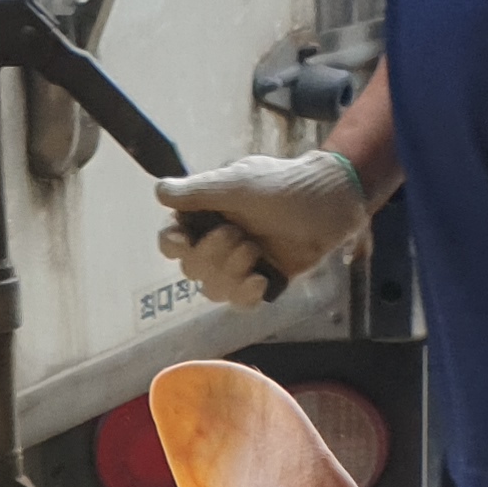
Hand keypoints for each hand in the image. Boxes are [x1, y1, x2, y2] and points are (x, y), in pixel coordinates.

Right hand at [153, 151, 368, 307]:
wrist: (329, 203)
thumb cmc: (282, 186)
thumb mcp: (235, 184)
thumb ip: (195, 192)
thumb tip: (158, 192)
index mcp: (206, 216)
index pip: (171, 240)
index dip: (174, 244)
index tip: (184, 240)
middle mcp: (217, 242)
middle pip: (190, 268)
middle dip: (213, 255)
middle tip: (240, 234)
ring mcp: (239, 264)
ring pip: (212, 289)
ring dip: (233, 271)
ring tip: (256, 251)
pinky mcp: (260, 282)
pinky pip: (238, 302)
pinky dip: (247, 293)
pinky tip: (262, 280)